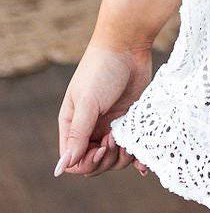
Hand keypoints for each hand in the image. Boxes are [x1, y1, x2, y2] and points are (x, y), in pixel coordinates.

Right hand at [55, 39, 153, 178]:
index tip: (101, 148)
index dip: (87, 163)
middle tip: (116, 138)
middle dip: (106, 160)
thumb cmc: (101, 69)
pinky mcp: (131, 122)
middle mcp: (91, 130)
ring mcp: (112, 126)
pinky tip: (144, 161)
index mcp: (73, 126)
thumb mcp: (87, 102)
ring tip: (128, 140)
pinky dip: (138, 157)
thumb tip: (62, 167)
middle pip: (96, 165)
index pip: (75, 161)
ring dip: (122, 157)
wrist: (128, 46)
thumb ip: (78, 135)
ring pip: (115, 160)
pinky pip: (133, 148)